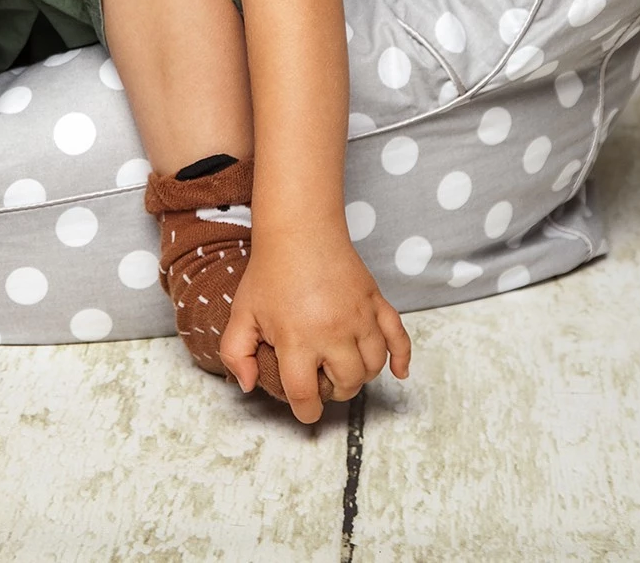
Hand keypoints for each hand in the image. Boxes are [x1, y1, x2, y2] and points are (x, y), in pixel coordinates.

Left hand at [221, 231, 411, 424]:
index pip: (306, 395)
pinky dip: (402, 358)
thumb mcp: (241, 312)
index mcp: (298, 339)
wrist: (299, 229)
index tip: (304, 408)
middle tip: (320, 378)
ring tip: (342, 366)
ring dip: (360, 375)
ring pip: (373, 367)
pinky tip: (399, 372)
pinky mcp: (376, 302)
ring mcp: (360, 318)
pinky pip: (399, 338)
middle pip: (346, 384)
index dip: (304, 410)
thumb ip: (236, 353)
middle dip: (333, 391)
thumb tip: (248, 386)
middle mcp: (334, 333)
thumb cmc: (269, 271)